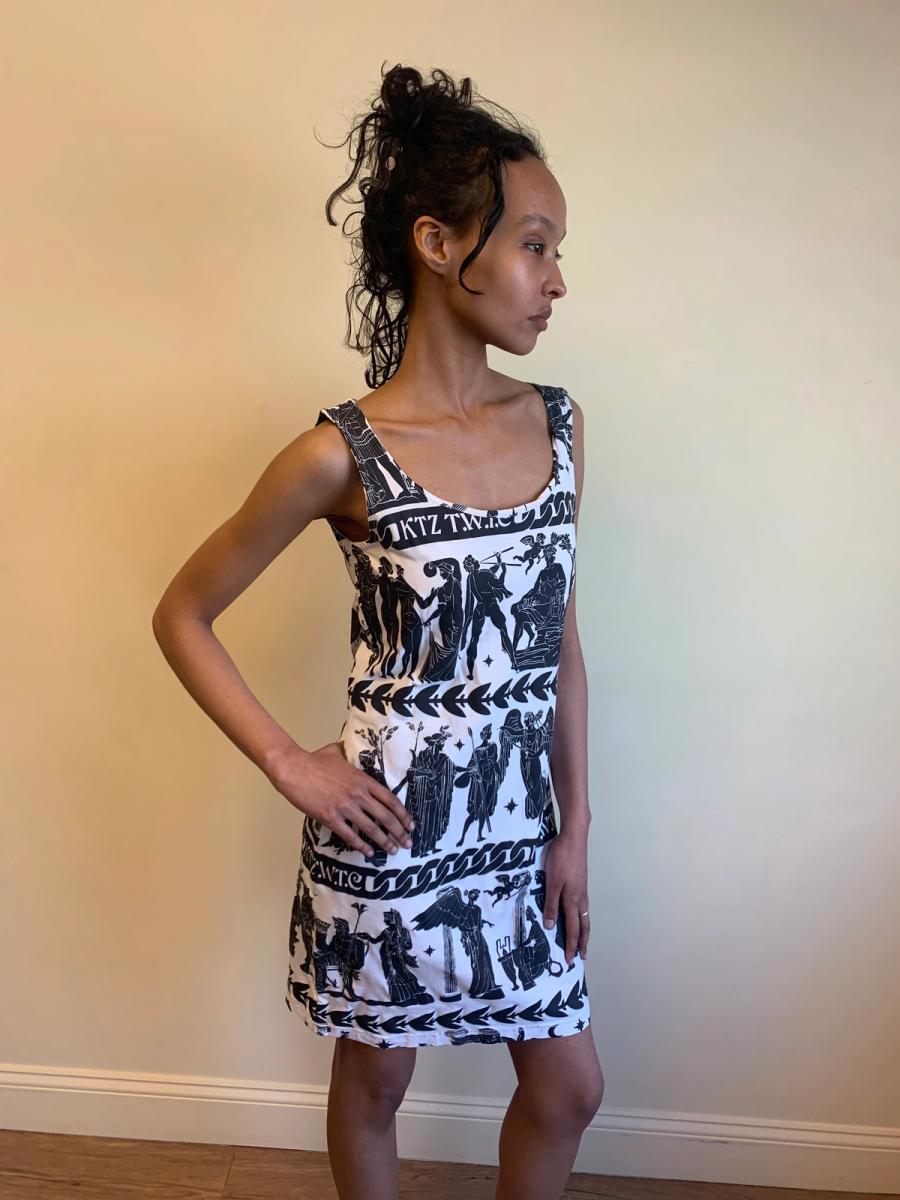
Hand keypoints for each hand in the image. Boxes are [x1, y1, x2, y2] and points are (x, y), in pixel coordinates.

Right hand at [272, 741, 414, 858]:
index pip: (390, 799)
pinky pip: (350, 835)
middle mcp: (358, 794)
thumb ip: (347, 754)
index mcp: (363, 779)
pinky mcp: (330, 817)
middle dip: (399, 832)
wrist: (293, 768)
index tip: (410, 824)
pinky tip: (369, 852)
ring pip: (371, 828)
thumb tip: (348, 746)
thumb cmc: (313, 760)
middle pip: (385, 817)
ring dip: (384, 842)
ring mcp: (345, 807)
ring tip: (392, 850)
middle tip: (407, 843)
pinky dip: (362, 846)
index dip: (403, 814)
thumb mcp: (336, 752)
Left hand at [542, 828, 589, 964]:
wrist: (574, 838)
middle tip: (582, 957)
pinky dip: (582, 918)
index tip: (571, 961)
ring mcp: (582, 890)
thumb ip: (551, 904)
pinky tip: (577, 915)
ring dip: (583, 931)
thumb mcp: (552, 882)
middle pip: (583, 926)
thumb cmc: (561, 859)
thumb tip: (551, 927)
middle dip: (582, 943)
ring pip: (585, 917)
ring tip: (583, 941)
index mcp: (572, 901)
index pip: (573, 930)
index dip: (571, 946)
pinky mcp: (581, 882)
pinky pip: (583, 907)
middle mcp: (580, 899)